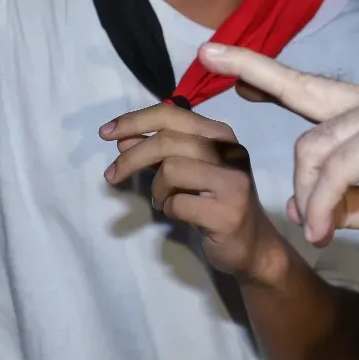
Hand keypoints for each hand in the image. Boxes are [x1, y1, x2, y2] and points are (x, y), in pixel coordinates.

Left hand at [101, 103, 286, 280]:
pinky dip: (169, 210)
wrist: (253, 245)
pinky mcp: (229, 212)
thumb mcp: (189, 170)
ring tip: (163, 202)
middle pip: (166, 141)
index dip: (134, 121)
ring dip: (156, 190)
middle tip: (112, 176)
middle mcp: (231, 151)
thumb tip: (122, 137)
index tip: (105, 133)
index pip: (172, 114)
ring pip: (171, 170)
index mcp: (221, 134)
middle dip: (131, 159)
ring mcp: (234, 181)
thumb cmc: (216, 203)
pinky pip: (178, 204)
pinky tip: (178, 215)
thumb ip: (160, 152)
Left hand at [196, 43, 358, 247]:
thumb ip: (340, 200)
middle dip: (275, 128)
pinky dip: (323, 204)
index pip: (306, 83)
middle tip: (258, 140)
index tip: (216, 54)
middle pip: (302, 117)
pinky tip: (327, 231)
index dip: (259, 68)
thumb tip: (299, 208)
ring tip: (326, 235)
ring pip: (313, 151)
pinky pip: (334, 170)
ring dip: (312, 201)